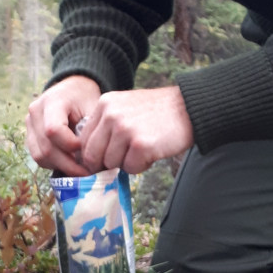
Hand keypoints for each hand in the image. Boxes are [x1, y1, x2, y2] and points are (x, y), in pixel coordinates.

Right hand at [25, 75, 101, 174]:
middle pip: (46, 148)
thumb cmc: (86, 98)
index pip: (53, 130)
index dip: (70, 145)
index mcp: (52, 101)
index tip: (87, 148)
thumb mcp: (93, 107)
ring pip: (40, 156)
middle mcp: (35, 112)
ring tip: (80, 168)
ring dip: (61, 166)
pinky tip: (70, 162)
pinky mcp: (29, 135)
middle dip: (68, 164)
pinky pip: (38, 156)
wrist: (73, 89)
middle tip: (88, 172)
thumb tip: (90, 159)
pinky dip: (54, 163)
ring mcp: (29, 124)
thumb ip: (90, 130)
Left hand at [77, 86, 193, 173]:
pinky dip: (141, 166)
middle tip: (123, 160)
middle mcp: (111, 115)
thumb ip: (107, 125)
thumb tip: (91, 156)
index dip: (92, 155)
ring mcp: (125, 129)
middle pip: (92, 156)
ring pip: (111, 163)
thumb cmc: (158, 112)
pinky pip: (130, 168)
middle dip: (106, 164)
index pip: (84, 140)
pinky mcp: (140, 144)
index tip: (103, 161)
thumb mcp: (126, 107)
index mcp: (105, 104)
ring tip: (143, 149)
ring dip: (127, 163)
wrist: (189, 107)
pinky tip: (152, 152)